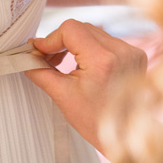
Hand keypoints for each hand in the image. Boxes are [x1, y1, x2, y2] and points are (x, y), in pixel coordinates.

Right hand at [25, 19, 146, 152]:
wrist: (125, 134)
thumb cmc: (95, 121)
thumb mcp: (62, 95)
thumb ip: (40, 71)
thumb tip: (27, 56)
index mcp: (103, 60)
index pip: (70, 29)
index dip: (51, 39)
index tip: (39, 51)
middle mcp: (121, 51)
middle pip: (81, 28)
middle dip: (60, 41)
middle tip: (47, 59)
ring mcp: (131, 52)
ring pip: (93, 32)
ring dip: (75, 44)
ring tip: (63, 63)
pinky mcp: (135, 54)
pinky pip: (106, 41)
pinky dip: (90, 48)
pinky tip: (82, 65)